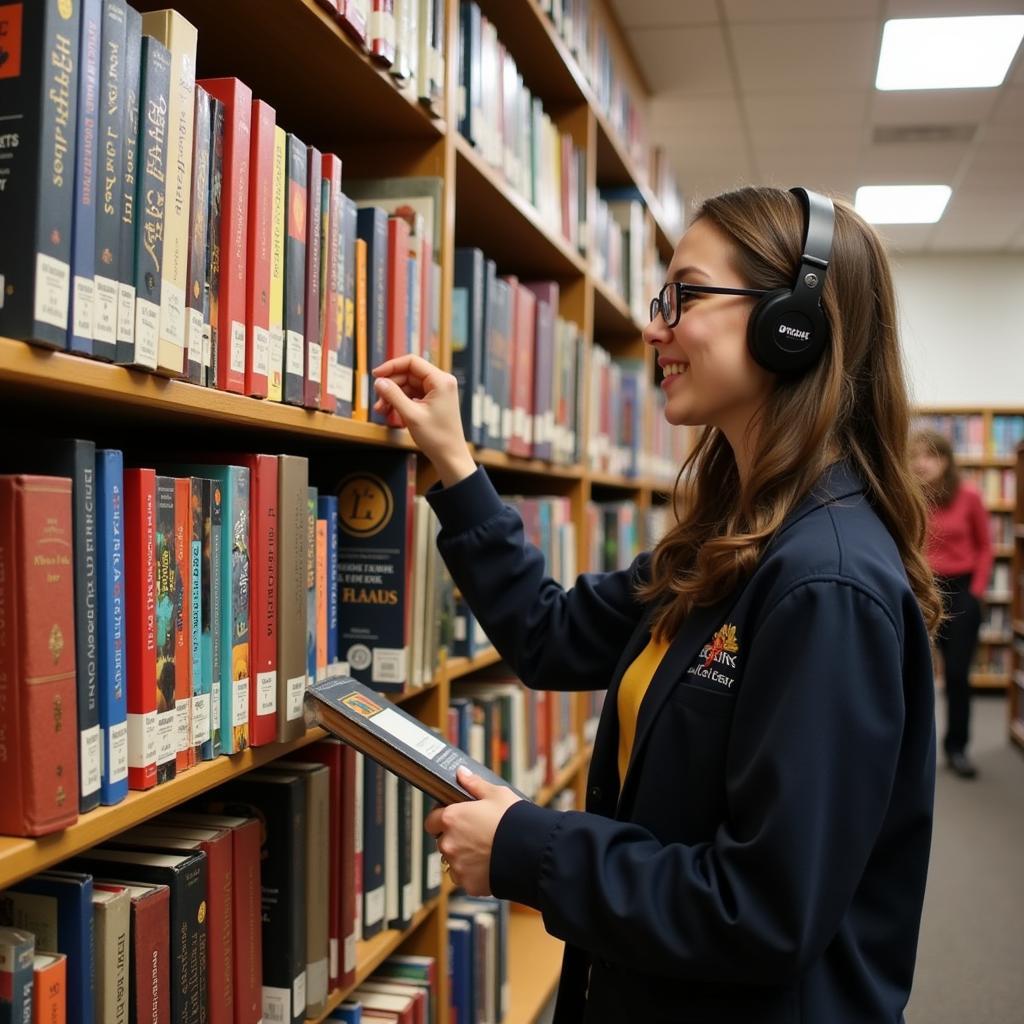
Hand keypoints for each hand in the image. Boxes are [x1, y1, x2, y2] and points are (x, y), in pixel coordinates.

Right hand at [372, 355, 475, 486]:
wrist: (450, 457)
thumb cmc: (436, 437)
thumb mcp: (411, 415)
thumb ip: (393, 395)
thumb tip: (379, 382)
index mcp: (441, 380)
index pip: (412, 362)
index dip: (391, 366)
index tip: (375, 375)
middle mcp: (441, 382)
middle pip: (408, 374)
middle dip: (391, 387)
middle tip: (378, 402)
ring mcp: (438, 391)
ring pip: (408, 386)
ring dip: (393, 396)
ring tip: (382, 411)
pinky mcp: (434, 401)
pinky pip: (413, 395)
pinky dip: (401, 403)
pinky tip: (393, 414)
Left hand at [425, 766, 522, 895]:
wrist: (532, 852)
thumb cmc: (514, 820)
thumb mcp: (496, 794)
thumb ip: (474, 784)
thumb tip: (461, 773)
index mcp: (452, 818)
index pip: (432, 820)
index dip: (442, 817)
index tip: (455, 817)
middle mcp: (448, 843)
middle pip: (443, 841)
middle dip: (455, 837)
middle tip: (476, 833)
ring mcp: (457, 866)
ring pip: (453, 861)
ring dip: (462, 857)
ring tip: (485, 850)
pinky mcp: (468, 884)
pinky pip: (465, 878)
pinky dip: (473, 874)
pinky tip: (489, 864)